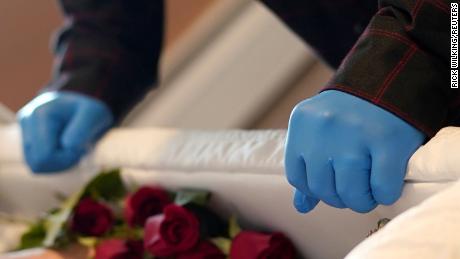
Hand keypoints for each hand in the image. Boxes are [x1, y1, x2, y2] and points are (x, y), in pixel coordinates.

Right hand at [18, 91, 112, 172]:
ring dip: (60, 163)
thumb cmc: (88, 109)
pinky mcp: (27, 142)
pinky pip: (38, 165)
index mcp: (41, 114)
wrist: (82, 107)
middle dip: (63, 162)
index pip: (45, 155)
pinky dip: (55, 163)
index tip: (82, 147)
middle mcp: (27, 122)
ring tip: (73, 149)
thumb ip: (81, 130)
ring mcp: (24, 132)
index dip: (66, 158)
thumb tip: (67, 146)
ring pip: (36, 166)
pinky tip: (66, 151)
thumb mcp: (93, 113)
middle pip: (38, 163)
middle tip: (79, 149)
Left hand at [285, 90, 424, 212]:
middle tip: (355, 186)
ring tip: (370, 188)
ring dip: (363, 200)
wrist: (388, 82)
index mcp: (302, 123)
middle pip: (323, 189)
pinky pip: (383, 189)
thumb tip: (301, 206)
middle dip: (341, 197)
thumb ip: (307, 166)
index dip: (316, 189)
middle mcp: (324, 128)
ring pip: (352, 194)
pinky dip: (385, 194)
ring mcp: (355, 134)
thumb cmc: (349, 114)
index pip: (298, 178)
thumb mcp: (319, 131)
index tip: (332, 183)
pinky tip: (387, 184)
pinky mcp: (388, 141)